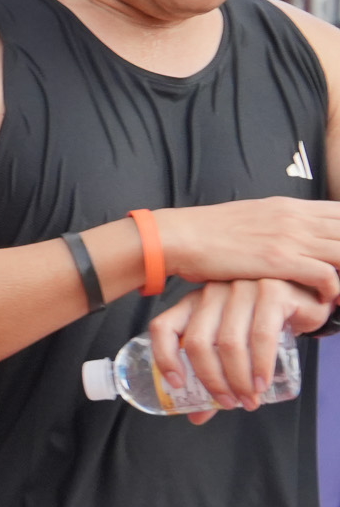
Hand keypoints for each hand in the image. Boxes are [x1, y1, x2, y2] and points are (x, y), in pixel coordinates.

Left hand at [146, 278, 326, 421]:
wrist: (305, 300)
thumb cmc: (262, 323)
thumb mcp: (232, 343)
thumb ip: (215, 374)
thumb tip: (196, 416)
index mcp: (192, 303)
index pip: (163, 327)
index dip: (165, 358)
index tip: (178, 385)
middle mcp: (212, 292)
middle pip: (198, 342)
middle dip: (212, 380)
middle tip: (227, 403)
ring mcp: (241, 289)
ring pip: (229, 343)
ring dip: (238, 379)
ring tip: (248, 400)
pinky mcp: (272, 292)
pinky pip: (261, 336)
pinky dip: (260, 365)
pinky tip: (261, 384)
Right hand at [153, 198, 339, 300]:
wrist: (182, 237)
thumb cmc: (210, 232)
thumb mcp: (253, 216)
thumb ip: (280, 223)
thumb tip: (294, 236)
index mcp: (291, 207)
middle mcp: (297, 218)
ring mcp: (291, 238)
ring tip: (339, 292)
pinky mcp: (280, 261)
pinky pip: (326, 275)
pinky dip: (333, 290)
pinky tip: (324, 299)